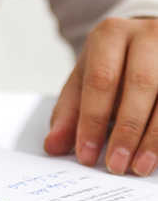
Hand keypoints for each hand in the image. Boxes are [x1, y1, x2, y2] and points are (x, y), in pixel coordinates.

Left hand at [44, 17, 157, 175]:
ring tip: (139, 166)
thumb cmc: (111, 65)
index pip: (101, 80)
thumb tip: (53, 145)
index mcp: (110, 34)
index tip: (87, 155)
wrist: (144, 41)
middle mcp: (147, 35)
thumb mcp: (83, 82)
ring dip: (154, 137)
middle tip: (116, 164)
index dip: (93, 121)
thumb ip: (68, 113)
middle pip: (141, 84)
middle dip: (128, 130)